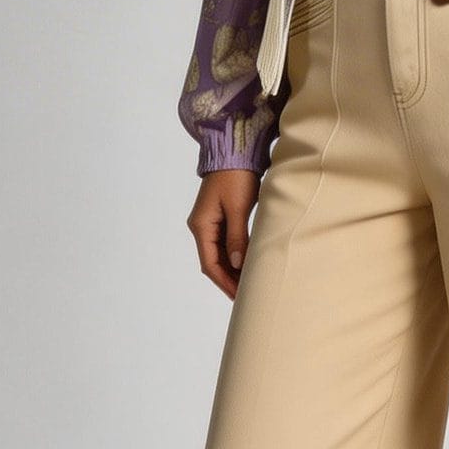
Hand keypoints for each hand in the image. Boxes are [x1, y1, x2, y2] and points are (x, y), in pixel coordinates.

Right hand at [189, 168, 258, 299]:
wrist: (234, 151)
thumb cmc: (236, 177)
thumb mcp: (238, 208)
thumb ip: (237, 237)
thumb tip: (236, 265)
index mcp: (201, 226)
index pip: (210, 263)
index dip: (224, 282)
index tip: (238, 296)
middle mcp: (201, 226)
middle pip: (212, 261)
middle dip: (228, 279)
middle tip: (246, 295)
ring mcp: (209, 222)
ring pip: (218, 254)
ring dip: (231, 269)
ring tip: (247, 284)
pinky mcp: (219, 217)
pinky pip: (224, 243)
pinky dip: (234, 256)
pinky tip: (245, 264)